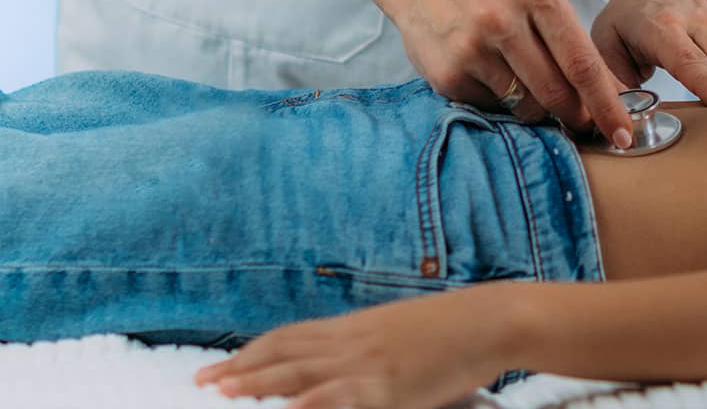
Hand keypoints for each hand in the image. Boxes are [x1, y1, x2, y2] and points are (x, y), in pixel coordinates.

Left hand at [192, 286, 524, 408]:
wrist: (491, 320)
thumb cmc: (453, 330)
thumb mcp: (400, 333)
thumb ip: (368, 346)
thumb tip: (340, 364)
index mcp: (355, 328)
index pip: (290, 337)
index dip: (251, 352)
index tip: (218, 365)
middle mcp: (353, 341)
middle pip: (285, 354)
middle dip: (240, 369)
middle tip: (201, 382)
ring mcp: (369, 363)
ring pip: (302, 373)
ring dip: (259, 382)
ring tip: (224, 393)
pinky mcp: (390, 384)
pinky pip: (342, 395)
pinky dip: (312, 401)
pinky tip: (291, 407)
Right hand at [305, 0, 636, 146]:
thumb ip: (569, 39)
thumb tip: (608, 92)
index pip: (584, 64)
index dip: (607, 106)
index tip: (623, 133)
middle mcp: (505, 21)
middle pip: (558, 93)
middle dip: (575, 115)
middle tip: (578, 120)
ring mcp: (473, 48)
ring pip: (526, 106)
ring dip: (535, 108)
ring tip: (520, 81)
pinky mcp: (447, 73)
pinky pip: (491, 107)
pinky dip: (497, 101)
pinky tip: (485, 73)